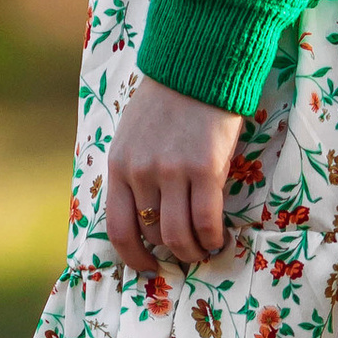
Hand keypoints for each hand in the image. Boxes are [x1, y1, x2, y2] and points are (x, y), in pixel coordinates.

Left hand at [104, 75, 244, 274]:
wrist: (195, 69)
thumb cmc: (165, 103)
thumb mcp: (132, 137)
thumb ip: (133, 173)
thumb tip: (144, 216)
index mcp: (118, 167)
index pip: (117, 228)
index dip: (132, 256)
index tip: (147, 267)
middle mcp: (140, 173)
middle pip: (153, 234)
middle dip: (171, 251)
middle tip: (188, 252)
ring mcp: (171, 172)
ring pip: (179, 235)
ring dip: (194, 251)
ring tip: (205, 250)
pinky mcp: (204, 168)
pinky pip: (206, 221)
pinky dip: (213, 238)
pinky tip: (220, 239)